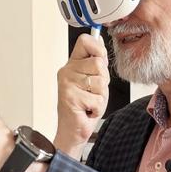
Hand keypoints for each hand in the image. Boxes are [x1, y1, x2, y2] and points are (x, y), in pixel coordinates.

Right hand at [54, 34, 109, 155]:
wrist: (72, 130)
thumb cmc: (83, 107)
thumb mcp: (94, 81)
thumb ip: (96, 63)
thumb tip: (100, 41)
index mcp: (72, 64)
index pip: (85, 41)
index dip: (98, 48)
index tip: (100, 59)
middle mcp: (67, 71)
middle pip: (98, 63)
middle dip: (103, 81)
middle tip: (92, 92)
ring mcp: (67, 83)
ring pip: (100, 81)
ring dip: (100, 96)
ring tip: (89, 101)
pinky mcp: (71, 97)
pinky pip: (98, 98)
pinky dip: (97, 108)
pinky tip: (86, 110)